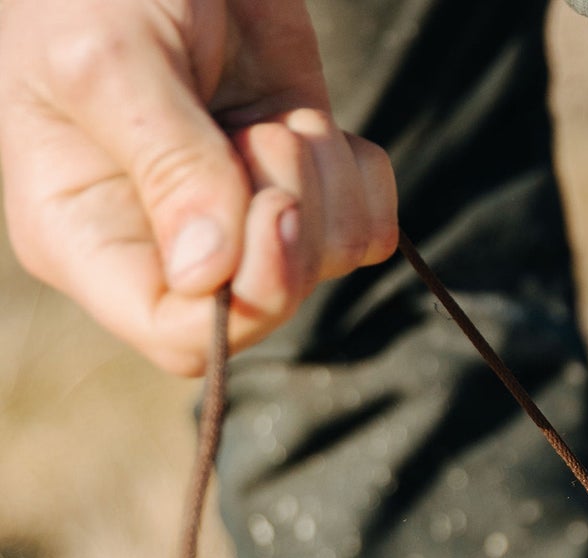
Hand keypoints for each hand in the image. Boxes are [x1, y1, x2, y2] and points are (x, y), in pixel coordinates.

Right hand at [0, 0, 397, 375]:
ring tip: (271, 115)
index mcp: (87, 237)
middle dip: (291, 220)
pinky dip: (360, 176)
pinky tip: (313, 121)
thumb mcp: (112, 57)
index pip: (177, 337)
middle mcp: (164, 248)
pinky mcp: (304, 193)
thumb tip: (208, 275)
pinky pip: (367, 233)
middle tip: (265, 133)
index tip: (276, 212)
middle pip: (265, 306)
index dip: (245, 301)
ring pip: (325, 266)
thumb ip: (167, 164)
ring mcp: (240, 225)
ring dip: (323, 183)